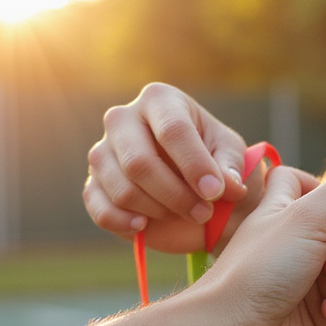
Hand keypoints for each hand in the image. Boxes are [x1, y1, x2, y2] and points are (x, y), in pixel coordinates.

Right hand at [84, 83, 252, 253]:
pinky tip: (145, 225)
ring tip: (183, 214)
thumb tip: (226, 185)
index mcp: (160, 100)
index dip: (195, 165)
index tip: (216, 193)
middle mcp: (123, 119)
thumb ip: (230, 168)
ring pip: (123, 190)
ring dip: (158, 211)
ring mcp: (102, 152)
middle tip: (204, 212)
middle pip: (139, 163)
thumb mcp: (232, 158)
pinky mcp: (93, 185)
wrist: (199, 193)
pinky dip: (125, 223)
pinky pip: (101, 210)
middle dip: (176, 195)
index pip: (172, 130)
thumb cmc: (216, 164)